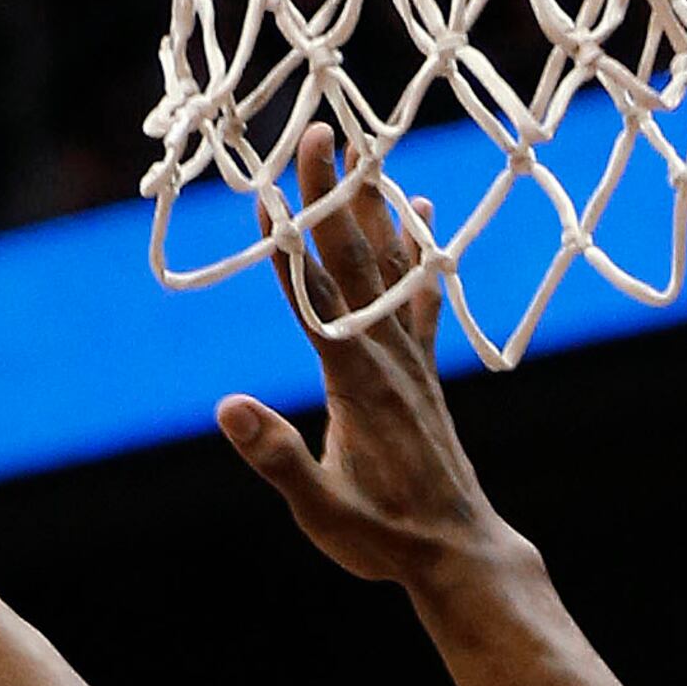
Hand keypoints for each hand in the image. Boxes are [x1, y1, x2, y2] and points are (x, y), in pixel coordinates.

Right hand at [217, 151, 503, 591]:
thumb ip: (280, 459)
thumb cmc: (385, 539)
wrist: (458, 553)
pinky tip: (418, 208)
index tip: (267, 196)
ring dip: (370, 206)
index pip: (314, 303)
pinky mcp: (423, 371)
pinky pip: (420, 296)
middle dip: (332, 196)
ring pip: (388, 267)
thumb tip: (229, 409)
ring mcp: (409, 361)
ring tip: (361, 147)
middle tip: (318, 132)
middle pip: (353, 263)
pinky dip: (416, 250)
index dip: (288, 250)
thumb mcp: (322, 511)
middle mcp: (386, 359)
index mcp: (356, 384)